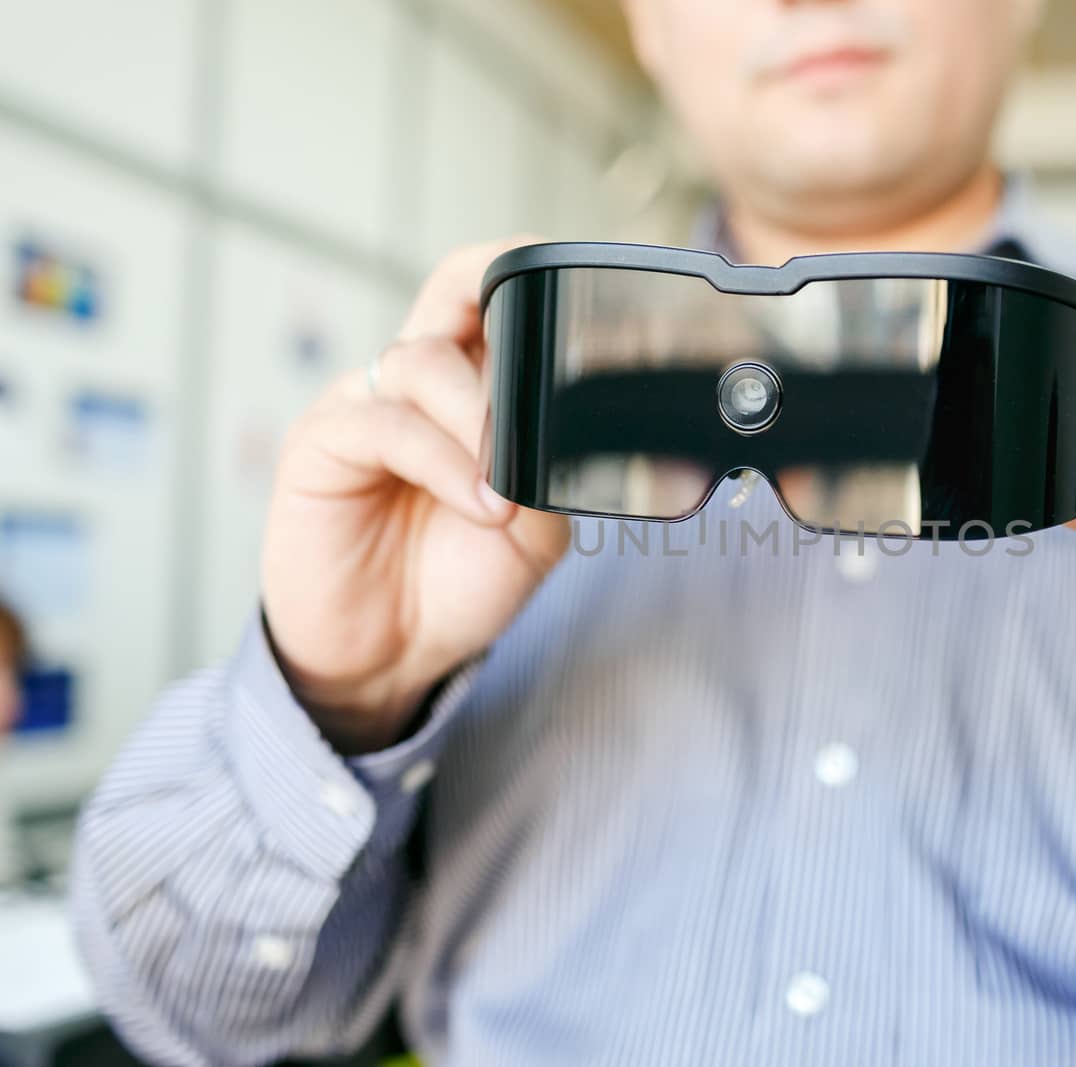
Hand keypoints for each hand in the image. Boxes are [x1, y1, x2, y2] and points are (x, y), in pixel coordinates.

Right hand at [261, 238, 569, 753]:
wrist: (392, 656)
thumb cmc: (459, 578)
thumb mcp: (537, 523)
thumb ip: (558, 465)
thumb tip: (593, 426)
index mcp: (469, 383)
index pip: (491, 293)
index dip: (532, 270)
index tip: (594, 289)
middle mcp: (414, 380)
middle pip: (452, 287)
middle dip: (501, 297)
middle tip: (549, 355)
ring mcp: (364, 404)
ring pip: (424, 361)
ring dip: (483, 422)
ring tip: (509, 495)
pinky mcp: (320, 446)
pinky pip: (384, 423)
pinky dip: (445, 461)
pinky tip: (481, 505)